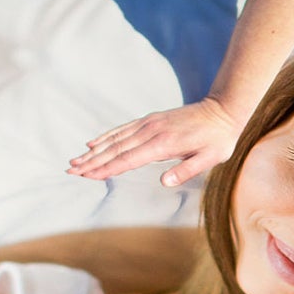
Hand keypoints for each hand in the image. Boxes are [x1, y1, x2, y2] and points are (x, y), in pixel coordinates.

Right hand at [69, 96, 243, 189]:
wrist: (222, 110)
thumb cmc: (218, 139)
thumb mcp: (211, 159)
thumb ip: (187, 170)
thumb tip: (164, 182)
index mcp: (164, 144)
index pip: (129, 159)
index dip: (107, 168)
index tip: (88, 175)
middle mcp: (152, 132)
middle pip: (116, 149)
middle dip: (92, 161)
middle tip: (71, 170)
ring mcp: (149, 124)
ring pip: (116, 139)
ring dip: (94, 150)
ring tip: (75, 160)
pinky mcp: (150, 120)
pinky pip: (123, 129)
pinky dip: (106, 136)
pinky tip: (93, 143)